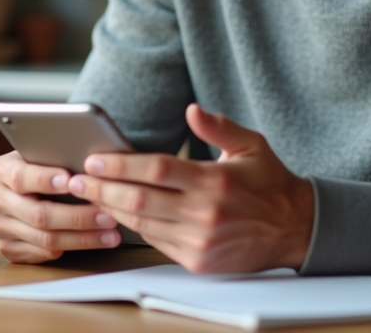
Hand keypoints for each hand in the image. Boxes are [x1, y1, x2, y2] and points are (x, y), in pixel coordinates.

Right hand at [0, 150, 120, 262]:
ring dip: (82, 237)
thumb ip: (56, 158)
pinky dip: (71, 248)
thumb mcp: (42, 154)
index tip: (71, 181)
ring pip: (44, 238)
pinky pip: (42, 253)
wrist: (23, 185)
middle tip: (106, 215)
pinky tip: (94, 241)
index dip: (46, 180)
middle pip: (37, 214)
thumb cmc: (42, 165)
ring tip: (109, 232)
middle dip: (77, 216)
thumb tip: (90, 166)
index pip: (20, 177)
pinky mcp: (7, 247)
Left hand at [68, 104, 313, 272]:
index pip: (156, 170)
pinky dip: (133, 227)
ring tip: (87, 195)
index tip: (94, 159)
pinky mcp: (197, 261)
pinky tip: (117, 213)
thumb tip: (191, 110)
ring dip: (110, 209)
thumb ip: (219, 126)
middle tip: (75, 180)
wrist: (294, 230)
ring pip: (141, 223)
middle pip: (139, 199)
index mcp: (215, 181)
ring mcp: (199, 241)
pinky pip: (155, 242)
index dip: (120, 165)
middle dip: (101, 189)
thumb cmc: (269, 182)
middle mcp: (205, 214)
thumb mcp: (251, 145)